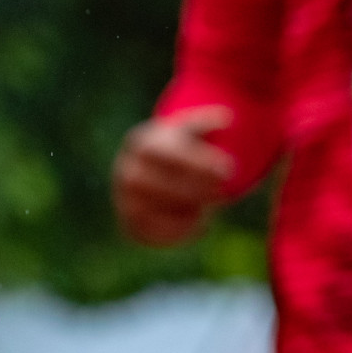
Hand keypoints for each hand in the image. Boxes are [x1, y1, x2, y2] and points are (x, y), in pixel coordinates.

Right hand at [112, 105, 234, 246]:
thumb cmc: (176, 148)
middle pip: (155, 183)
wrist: (146, 171)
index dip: (198, 163)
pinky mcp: (127, 222)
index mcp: (140, 143)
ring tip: (209, 209)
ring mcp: (123, 198)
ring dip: (184, 212)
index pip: (166, 153)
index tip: (228, 170)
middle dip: (193, 191)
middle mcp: (125, 171)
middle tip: (223, 194)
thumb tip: (227, 119)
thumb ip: (206, 123)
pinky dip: (176, 233)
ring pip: (149, 210)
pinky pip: (148, 232)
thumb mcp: (189, 130)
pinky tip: (201, 226)